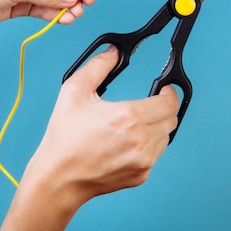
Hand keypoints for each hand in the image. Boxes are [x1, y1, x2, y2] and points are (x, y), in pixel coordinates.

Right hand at [25, 45, 179, 201]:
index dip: (169, 92)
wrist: (59, 177)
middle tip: (147, 105)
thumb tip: (113, 52)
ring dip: (156, 128)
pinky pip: (155, 156)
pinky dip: (147, 147)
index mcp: (128, 118)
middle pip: (172, 120)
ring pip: (165, 138)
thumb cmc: (64, 138)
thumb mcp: (74, 92)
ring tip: (133, 125)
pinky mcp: (140, 175)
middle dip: (163, 109)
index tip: (164, 89)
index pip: (169, 103)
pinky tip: (126, 143)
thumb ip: (97, 66)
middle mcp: (140, 141)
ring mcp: (143, 161)